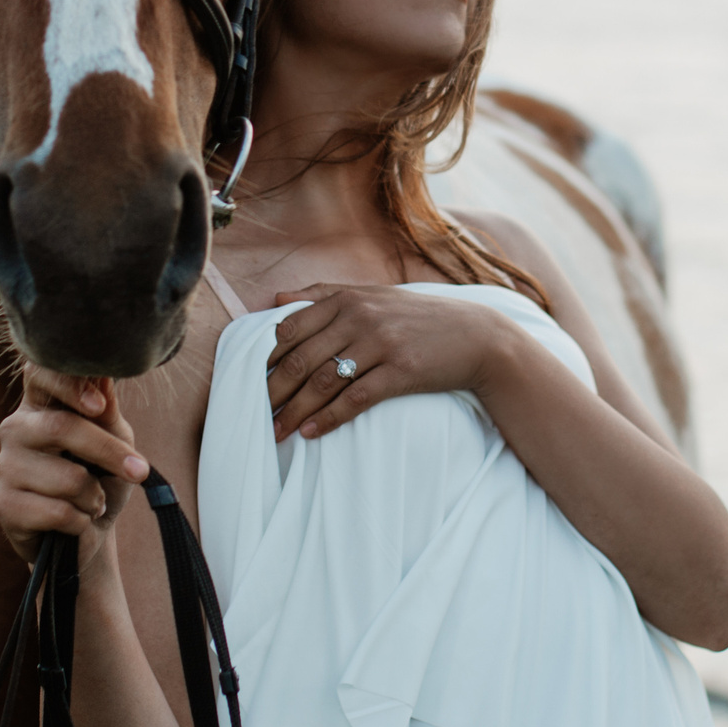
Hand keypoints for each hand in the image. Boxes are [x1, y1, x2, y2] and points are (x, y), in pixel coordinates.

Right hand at [0, 369, 149, 564]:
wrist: (86, 534)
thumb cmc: (101, 478)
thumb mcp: (115, 440)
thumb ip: (107, 411)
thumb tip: (105, 376)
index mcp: (41, 403)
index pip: (38, 371)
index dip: (67, 383)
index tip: (98, 406)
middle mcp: (15, 428)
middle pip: (61, 427)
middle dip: (108, 452)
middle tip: (139, 471)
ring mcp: (5, 466)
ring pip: (66, 478)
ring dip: (94, 496)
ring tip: (91, 501)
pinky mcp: (3, 504)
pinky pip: (57, 512)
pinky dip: (81, 521)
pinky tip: (74, 521)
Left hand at [264, 284, 516, 442]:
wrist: (475, 336)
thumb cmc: (418, 317)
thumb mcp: (372, 295)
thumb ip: (322, 294)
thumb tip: (275, 299)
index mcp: (348, 298)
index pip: (291, 328)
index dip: (266, 358)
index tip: (251, 381)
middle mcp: (361, 317)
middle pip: (301, 358)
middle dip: (273, 390)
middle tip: (256, 414)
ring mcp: (381, 344)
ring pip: (323, 381)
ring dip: (294, 411)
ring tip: (276, 431)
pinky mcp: (400, 372)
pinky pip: (354, 399)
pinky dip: (328, 418)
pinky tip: (311, 432)